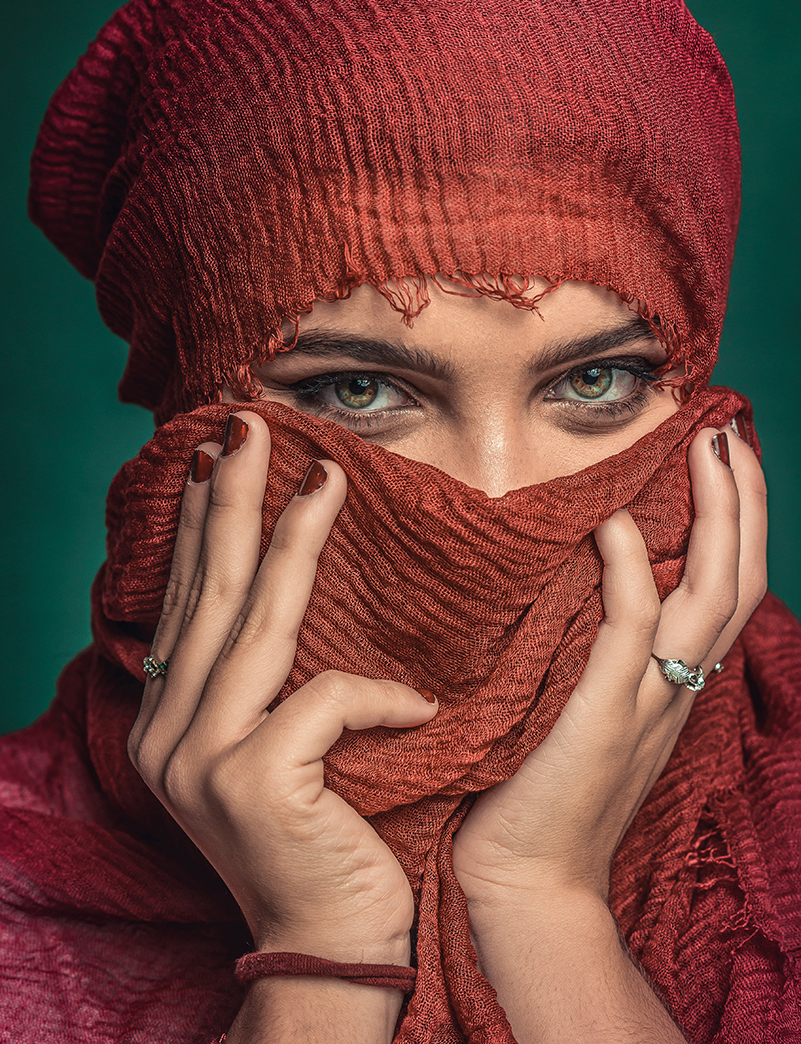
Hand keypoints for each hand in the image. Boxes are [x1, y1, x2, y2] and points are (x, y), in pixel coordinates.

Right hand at [127, 412, 436, 961]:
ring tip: (323, 477)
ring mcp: (203, 761)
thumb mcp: (279, 750)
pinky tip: (420, 701)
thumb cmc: (325, 836)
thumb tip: (284, 589)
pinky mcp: (255, 786)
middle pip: (211, 593)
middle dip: (229, 501)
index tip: (218, 456)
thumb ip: (269, 679)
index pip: (190, 600)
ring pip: (258, 626)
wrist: (333, 947)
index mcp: (174, 720)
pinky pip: (325, 704)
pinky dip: (378, 695)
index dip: (203, 525)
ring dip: (293, 543)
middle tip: (246, 427)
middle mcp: (170, 734)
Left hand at [452, 425, 767, 910]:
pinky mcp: (603, 719)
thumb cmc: (538, 791)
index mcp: (674, 687)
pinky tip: (612, 522)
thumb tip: (578, 576)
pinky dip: (628, 569)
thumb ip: (594, 652)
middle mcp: (675, 690)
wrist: (527, 884)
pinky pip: (630, 631)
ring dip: (719, 518)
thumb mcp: (580, 709)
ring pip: (710, 597)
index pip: (728, 591)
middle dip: (746, 504)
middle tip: (730, 434)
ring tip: (709, 452)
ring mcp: (646, 704)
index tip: (725, 460)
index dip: (739, 525)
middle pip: (738, 582)